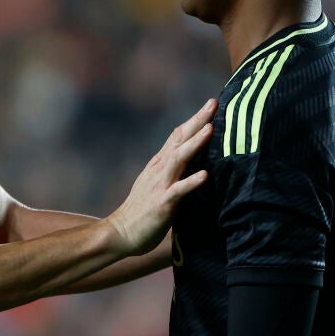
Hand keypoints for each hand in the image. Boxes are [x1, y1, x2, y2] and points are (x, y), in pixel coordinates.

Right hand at [105, 99, 215, 255]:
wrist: (121, 232)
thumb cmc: (143, 211)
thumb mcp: (157, 183)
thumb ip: (173, 171)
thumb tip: (193, 161)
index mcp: (160, 164)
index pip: (178, 136)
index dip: (194, 119)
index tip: (210, 104)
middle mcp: (160, 169)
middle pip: (180, 139)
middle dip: (197, 121)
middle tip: (213, 103)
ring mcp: (160, 185)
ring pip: (179, 159)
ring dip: (195, 143)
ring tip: (210, 129)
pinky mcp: (162, 203)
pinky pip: (179, 190)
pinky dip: (191, 181)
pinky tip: (205, 175)